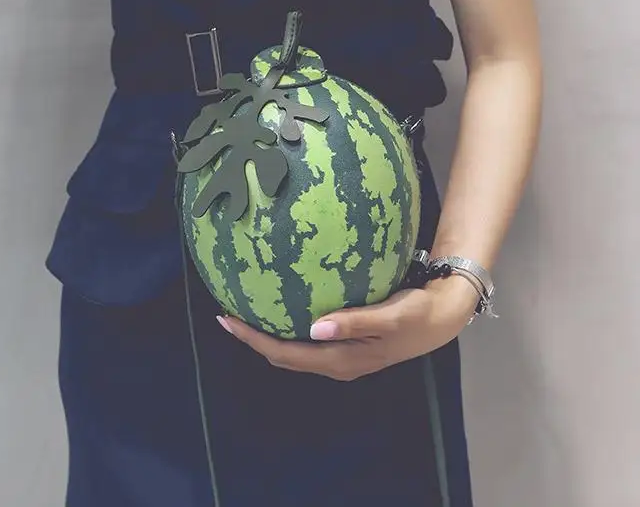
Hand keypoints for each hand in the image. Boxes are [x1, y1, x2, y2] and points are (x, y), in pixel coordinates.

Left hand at [217, 276, 479, 381]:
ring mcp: (341, 355)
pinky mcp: (347, 343)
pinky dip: (287, 328)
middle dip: (253, 338)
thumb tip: (313, 328)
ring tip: (246, 311)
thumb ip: (354, 322)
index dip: (254, 339)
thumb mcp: (391, 316)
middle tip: (226, 315)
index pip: (286, 353)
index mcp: (342, 360)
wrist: (443, 317)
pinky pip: (307, 340)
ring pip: (294, 350)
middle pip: (283, 355)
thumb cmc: (418, 314)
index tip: (227, 320)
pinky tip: (282, 306)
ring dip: (268, 335)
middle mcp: (336, 362)